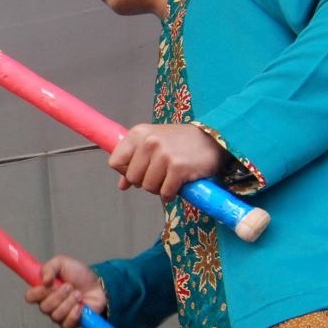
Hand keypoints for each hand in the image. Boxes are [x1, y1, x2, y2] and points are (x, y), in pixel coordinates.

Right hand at [24, 255, 106, 327]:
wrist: (98, 285)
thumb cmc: (79, 274)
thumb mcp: (62, 263)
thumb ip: (49, 268)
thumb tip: (44, 280)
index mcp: (43, 290)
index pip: (30, 297)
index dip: (37, 293)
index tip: (48, 284)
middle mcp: (48, 304)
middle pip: (44, 307)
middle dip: (58, 295)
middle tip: (69, 286)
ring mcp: (58, 315)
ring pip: (55, 315)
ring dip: (69, 302)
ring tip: (78, 294)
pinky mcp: (70, 323)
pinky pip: (66, 323)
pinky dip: (74, 314)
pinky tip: (80, 306)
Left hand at [108, 123, 227, 201]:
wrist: (213, 138)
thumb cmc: (180, 142)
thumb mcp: (153, 145)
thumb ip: (135, 162)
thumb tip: (122, 185)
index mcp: (138, 134)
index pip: (115, 162)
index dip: (126, 171)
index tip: (140, 170)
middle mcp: (149, 142)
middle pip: (132, 177)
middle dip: (145, 181)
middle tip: (160, 174)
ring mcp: (163, 155)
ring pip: (148, 187)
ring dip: (159, 188)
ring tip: (170, 177)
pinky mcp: (178, 168)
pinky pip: (165, 192)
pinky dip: (171, 193)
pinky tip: (178, 185)